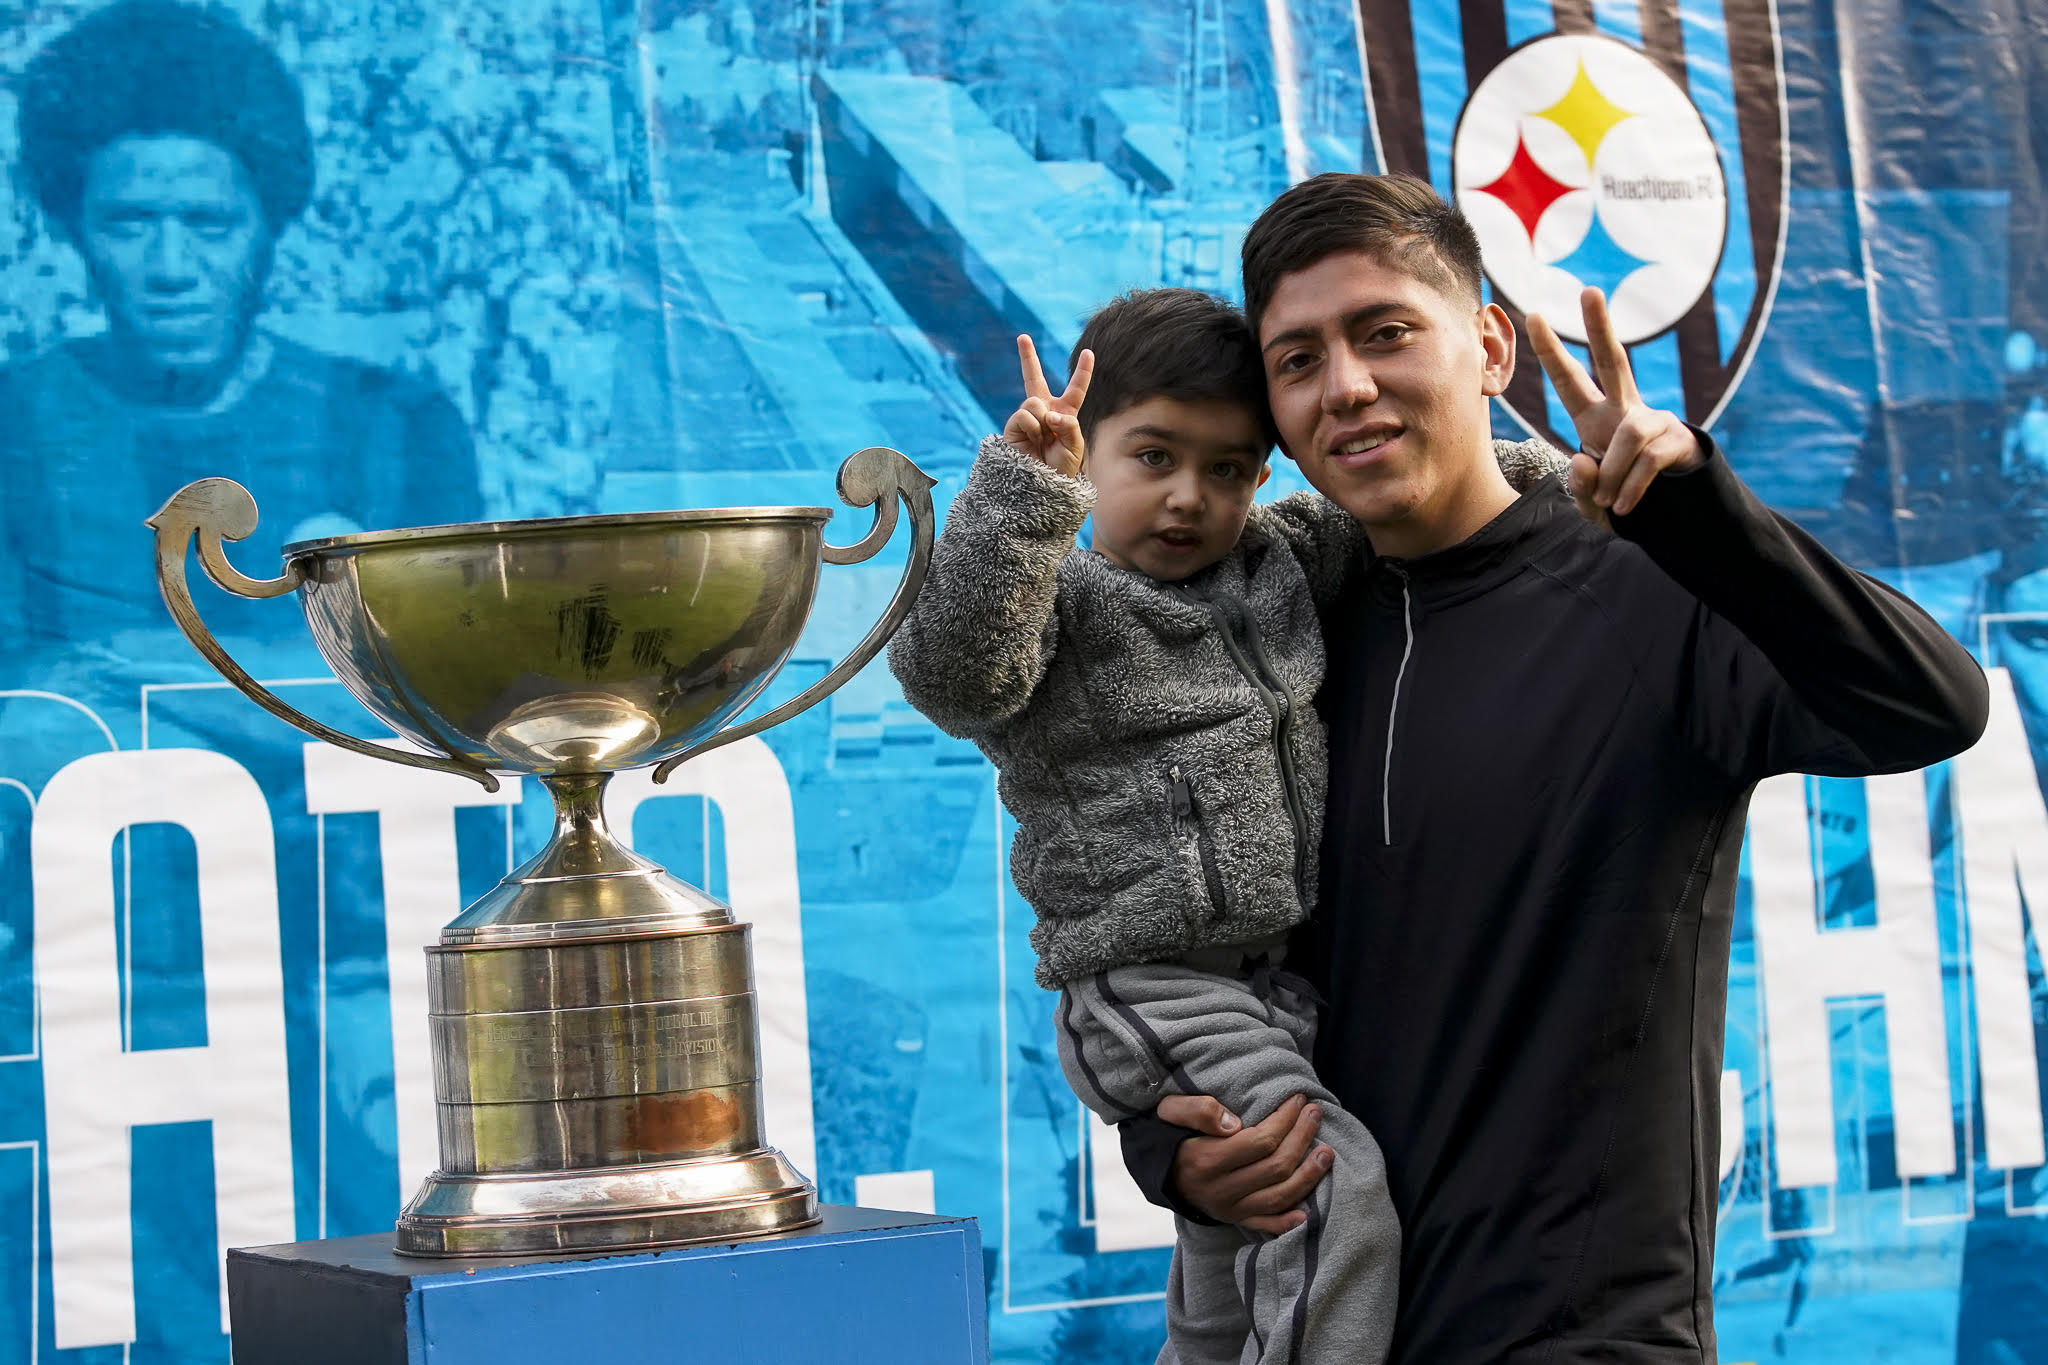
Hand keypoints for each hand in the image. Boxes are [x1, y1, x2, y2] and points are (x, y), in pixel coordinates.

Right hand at [1003, 335, 1093, 477]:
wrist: (1042, 485)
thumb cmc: (1062, 468)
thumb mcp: (1075, 446)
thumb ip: (1068, 425)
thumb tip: (1047, 413)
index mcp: (1064, 413)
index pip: (1075, 389)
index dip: (1082, 371)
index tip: (1088, 352)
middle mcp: (1044, 411)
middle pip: (1034, 378)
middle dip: (1027, 357)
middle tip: (1022, 337)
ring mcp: (1027, 417)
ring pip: (1035, 402)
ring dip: (1043, 421)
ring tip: (1043, 439)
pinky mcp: (1014, 425)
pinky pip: (1025, 415)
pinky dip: (1032, 427)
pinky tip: (1032, 440)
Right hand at [1158, 1093, 1332, 1234]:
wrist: (1155, 1169)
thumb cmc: (1167, 1134)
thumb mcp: (1170, 1111)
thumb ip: (1198, 1110)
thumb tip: (1233, 1123)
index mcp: (1205, 1161)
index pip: (1260, 1141)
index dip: (1285, 1120)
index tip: (1297, 1099)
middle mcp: (1220, 1191)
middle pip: (1276, 1167)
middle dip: (1302, 1138)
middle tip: (1315, 1113)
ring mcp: (1229, 1209)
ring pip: (1279, 1196)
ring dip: (1308, 1175)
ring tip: (1327, 1152)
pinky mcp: (1234, 1220)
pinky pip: (1266, 1225)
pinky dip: (1288, 1221)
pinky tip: (1308, 1211)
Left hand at [1526, 287, 1702, 521]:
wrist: (1666, 515)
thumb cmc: (1619, 497)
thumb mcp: (1590, 499)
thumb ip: (1580, 486)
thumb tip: (1584, 460)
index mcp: (1594, 418)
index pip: (1569, 381)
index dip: (1550, 351)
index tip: (1531, 315)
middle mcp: (1623, 410)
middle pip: (1613, 360)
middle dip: (1600, 326)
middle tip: (1589, 289)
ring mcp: (1653, 421)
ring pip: (1628, 433)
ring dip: (1614, 472)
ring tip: (1609, 502)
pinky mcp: (1676, 442)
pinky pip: (1648, 460)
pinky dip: (1631, 488)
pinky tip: (1623, 508)